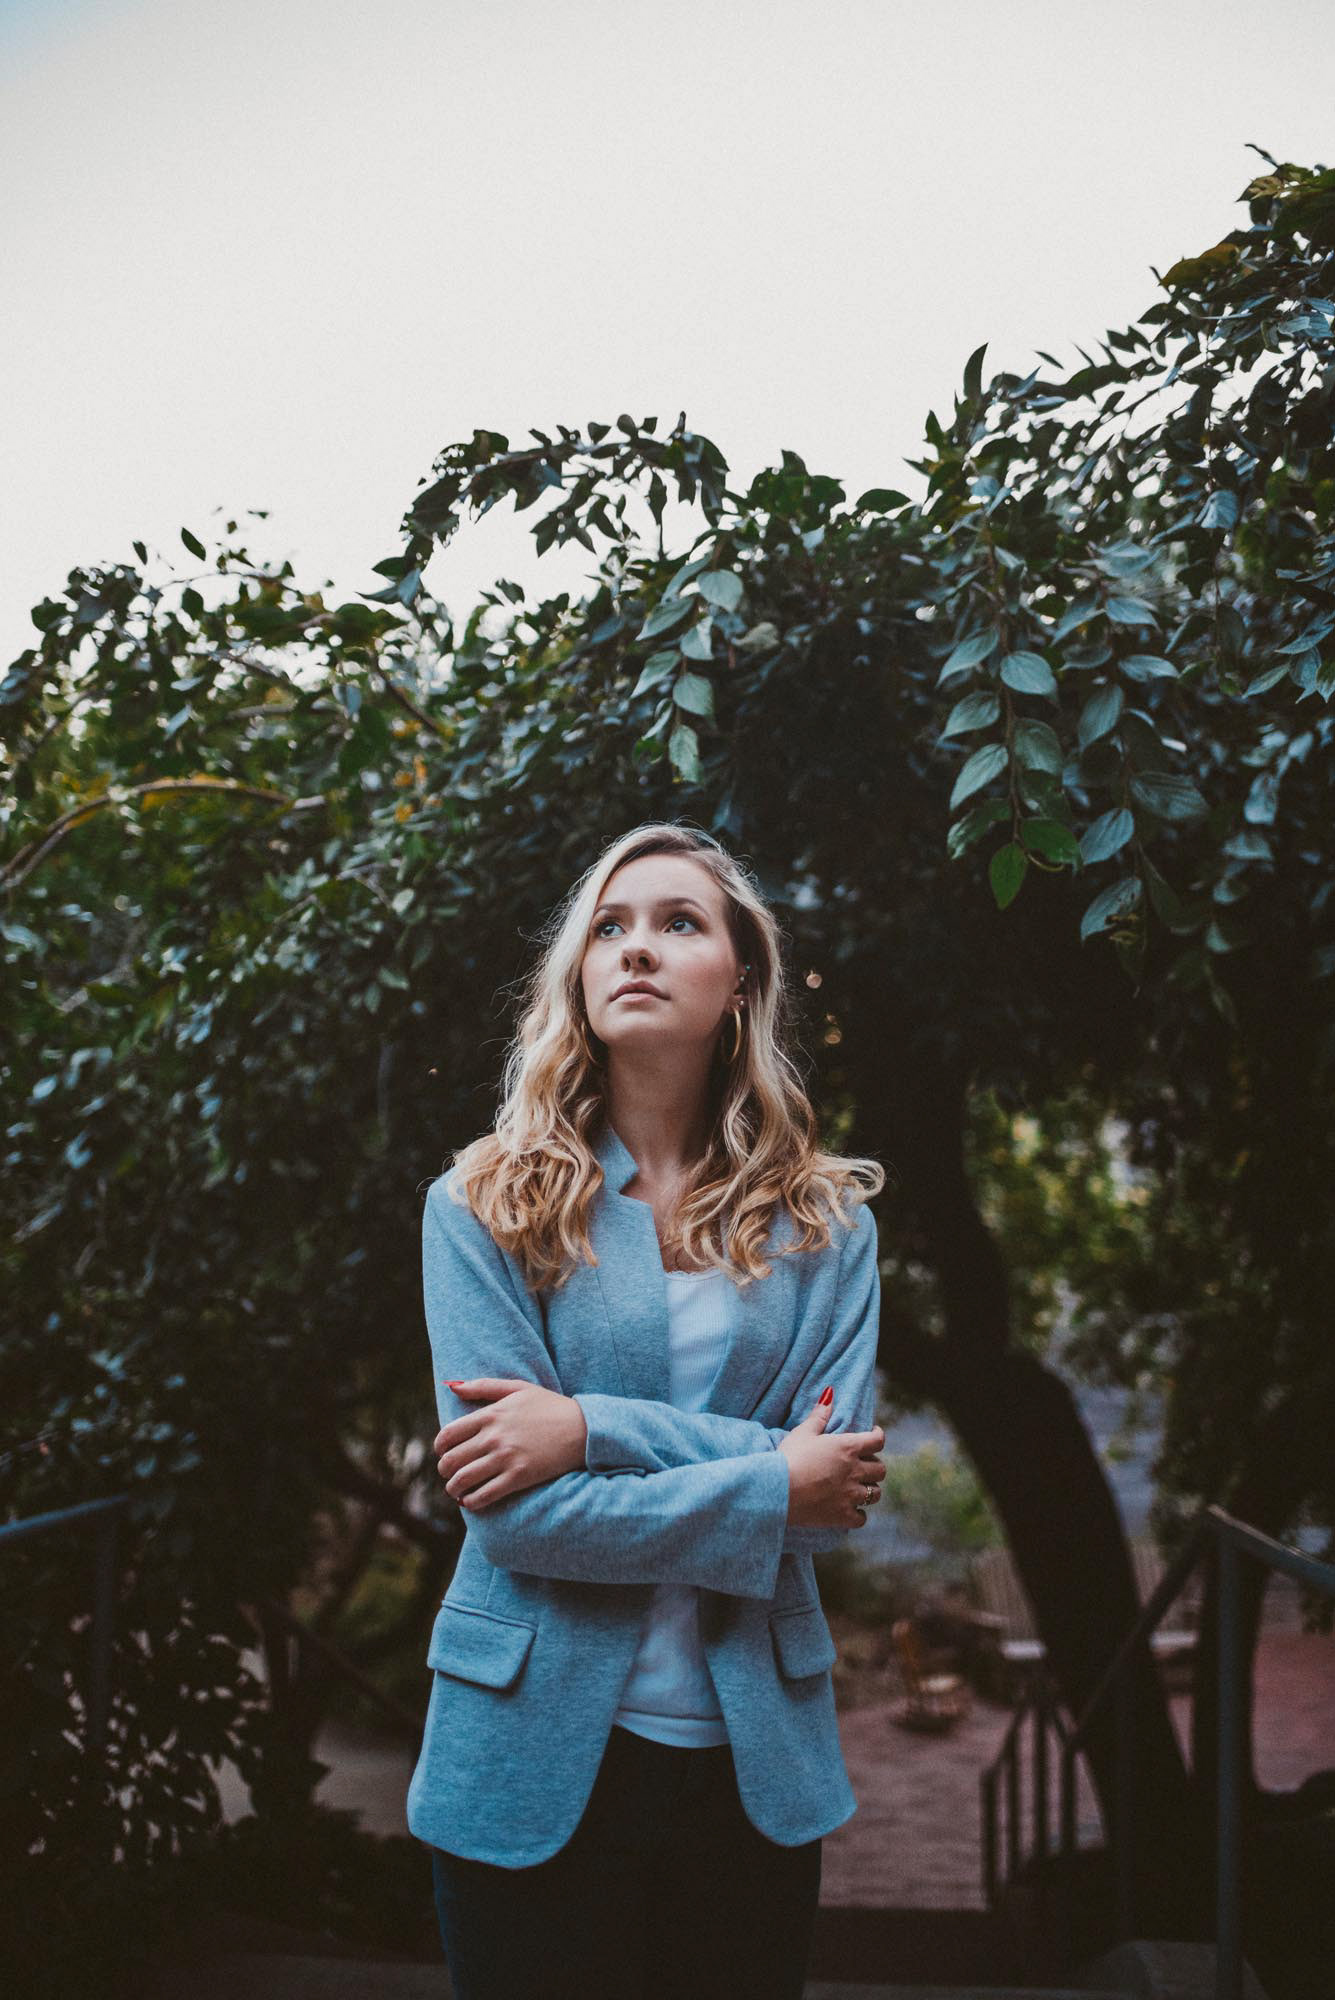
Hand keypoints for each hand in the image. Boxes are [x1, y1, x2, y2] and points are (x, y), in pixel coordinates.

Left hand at [434, 1378, 587, 1510]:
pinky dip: (472, 1502)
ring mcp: (506, 1458)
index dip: (440, 1448)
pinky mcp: (518, 1477)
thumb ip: (484, 1386)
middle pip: (451, 1460)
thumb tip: (452, 1386)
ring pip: (463, 1480)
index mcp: (491, 1414)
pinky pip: (484, 1495)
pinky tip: (472, 1501)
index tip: (443, 1453)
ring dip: (454, 1488)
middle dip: (445, 1470)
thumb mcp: (518, 1388)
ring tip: (457, 1490)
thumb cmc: (550, 1406)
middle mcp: (494, 1437)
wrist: (583, 1428)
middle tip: (450, 1473)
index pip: (448, 1435)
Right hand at [778, 1394, 885, 1529]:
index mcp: (848, 1448)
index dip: (878, 1436)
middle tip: (864, 1464)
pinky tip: (850, 1510)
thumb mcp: (803, 1432)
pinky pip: (862, 1518)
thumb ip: (819, 1415)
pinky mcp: (842, 1516)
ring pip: (875, 1494)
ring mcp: (850, 1495)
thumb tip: (830, 1394)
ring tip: (859, 1487)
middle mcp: (854, 1471)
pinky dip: (858, 1514)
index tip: (874, 1434)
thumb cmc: (789, 1457)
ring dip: (869, 1489)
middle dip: (874, 1465)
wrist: (777, 1490)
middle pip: (881, 1469)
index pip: (877, 1440)